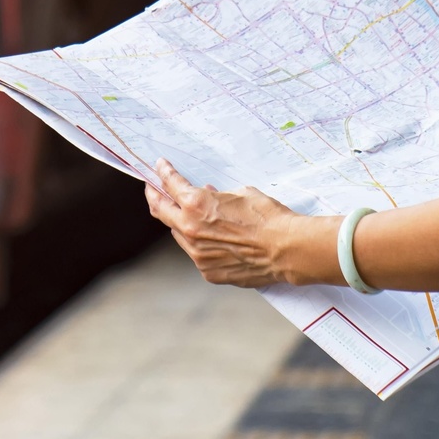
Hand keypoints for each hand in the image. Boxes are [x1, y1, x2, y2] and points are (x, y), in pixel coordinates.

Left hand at [143, 159, 326, 288]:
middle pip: (161, 211)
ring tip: (188, 215)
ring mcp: (197, 254)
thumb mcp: (241, 194)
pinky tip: (211, 238)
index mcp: (196, 205)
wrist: (286, 249)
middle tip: (153, 189)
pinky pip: (197, 254)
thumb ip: (218, 196)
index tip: (159, 167)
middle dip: (155, 197)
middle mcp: (190, 230)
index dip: (162, 173)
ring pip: (179, 235)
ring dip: (180, 223)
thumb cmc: (267, 217)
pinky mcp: (208, 271)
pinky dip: (200, 244)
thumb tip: (210, 196)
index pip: (170, 184)